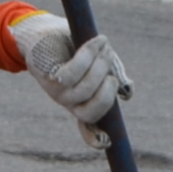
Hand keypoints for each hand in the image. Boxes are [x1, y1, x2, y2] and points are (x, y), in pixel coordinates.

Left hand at [11, 12, 131, 145]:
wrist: (46, 29)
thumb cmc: (74, 46)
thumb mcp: (98, 61)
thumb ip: (113, 75)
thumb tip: (127, 94)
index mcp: (81, 102)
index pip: (88, 127)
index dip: (96, 138)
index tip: (107, 142)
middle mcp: (69, 102)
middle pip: (91, 112)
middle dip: (108, 89)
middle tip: (111, 60)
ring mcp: (57, 92)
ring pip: (84, 90)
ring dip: (100, 66)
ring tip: (104, 45)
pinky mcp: (49, 75)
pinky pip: (72, 72)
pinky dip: (88, 55)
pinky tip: (97, 42)